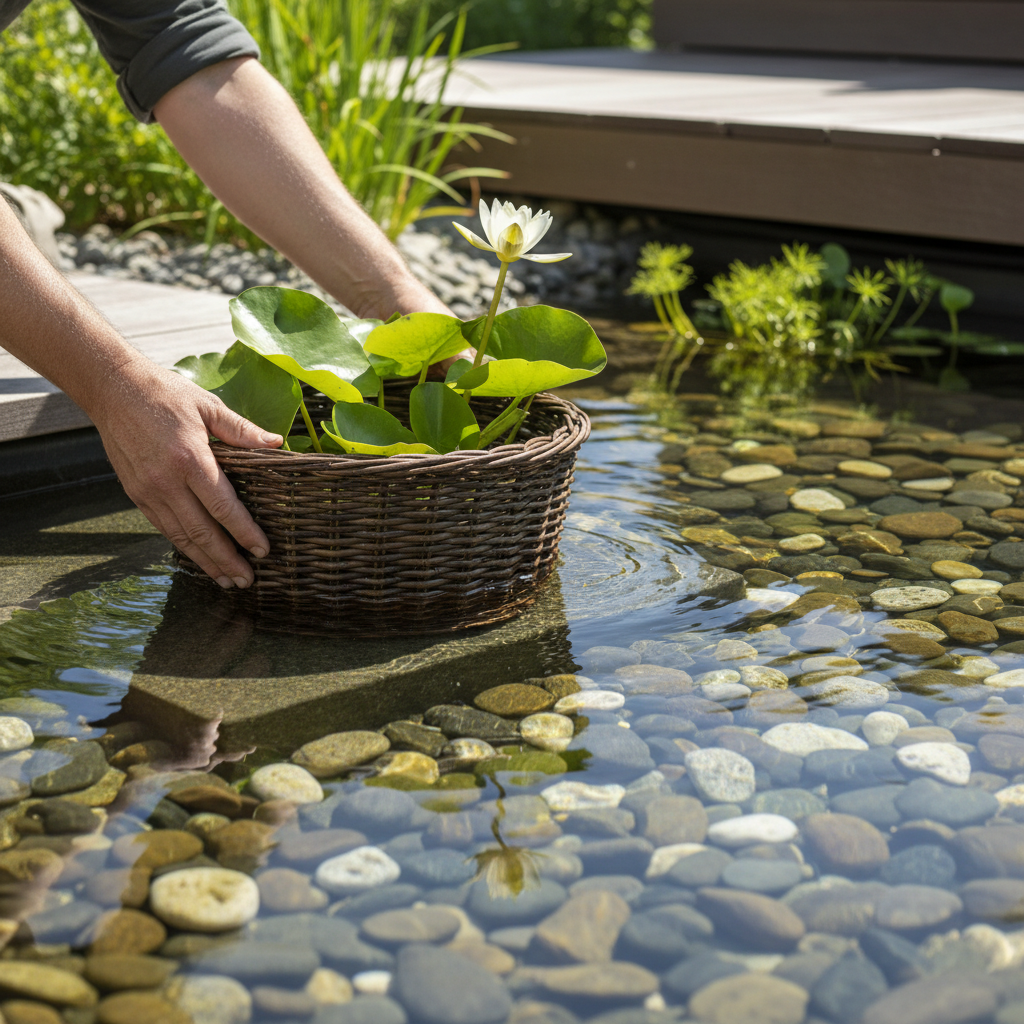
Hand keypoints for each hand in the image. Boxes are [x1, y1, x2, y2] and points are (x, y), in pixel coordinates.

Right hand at [90, 359, 281, 587]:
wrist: (113, 389)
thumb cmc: (165, 394)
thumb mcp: (208, 405)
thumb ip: (241, 429)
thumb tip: (276, 443)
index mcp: (190, 459)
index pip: (223, 507)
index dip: (245, 533)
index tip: (263, 551)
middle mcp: (167, 481)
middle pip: (202, 532)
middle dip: (226, 560)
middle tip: (247, 580)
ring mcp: (148, 491)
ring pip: (180, 536)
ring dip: (205, 561)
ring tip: (226, 580)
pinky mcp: (135, 494)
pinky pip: (163, 527)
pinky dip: (183, 546)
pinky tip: (199, 558)